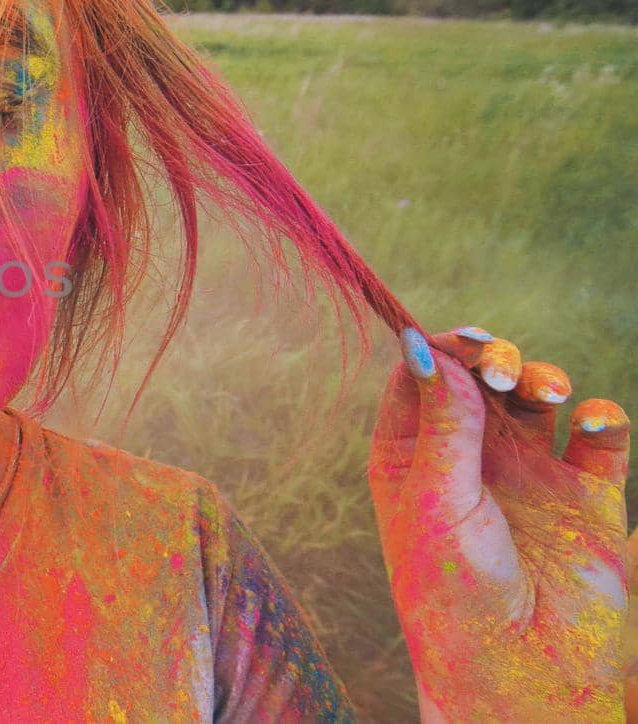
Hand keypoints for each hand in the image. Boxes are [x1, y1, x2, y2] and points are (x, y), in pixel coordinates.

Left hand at [370, 326, 628, 720]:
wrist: (522, 671)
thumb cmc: (455, 592)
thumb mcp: (438, 501)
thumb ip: (443, 421)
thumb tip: (423, 343)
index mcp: (411, 457)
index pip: (420, 376)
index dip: (440, 347)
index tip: (465, 342)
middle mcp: (468, 458)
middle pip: (480, 375)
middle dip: (493, 355)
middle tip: (503, 368)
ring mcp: (527, 475)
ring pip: (537, 395)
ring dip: (544, 376)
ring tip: (546, 393)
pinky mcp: (585, 498)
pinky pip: (598, 436)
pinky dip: (600, 416)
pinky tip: (590, 425)